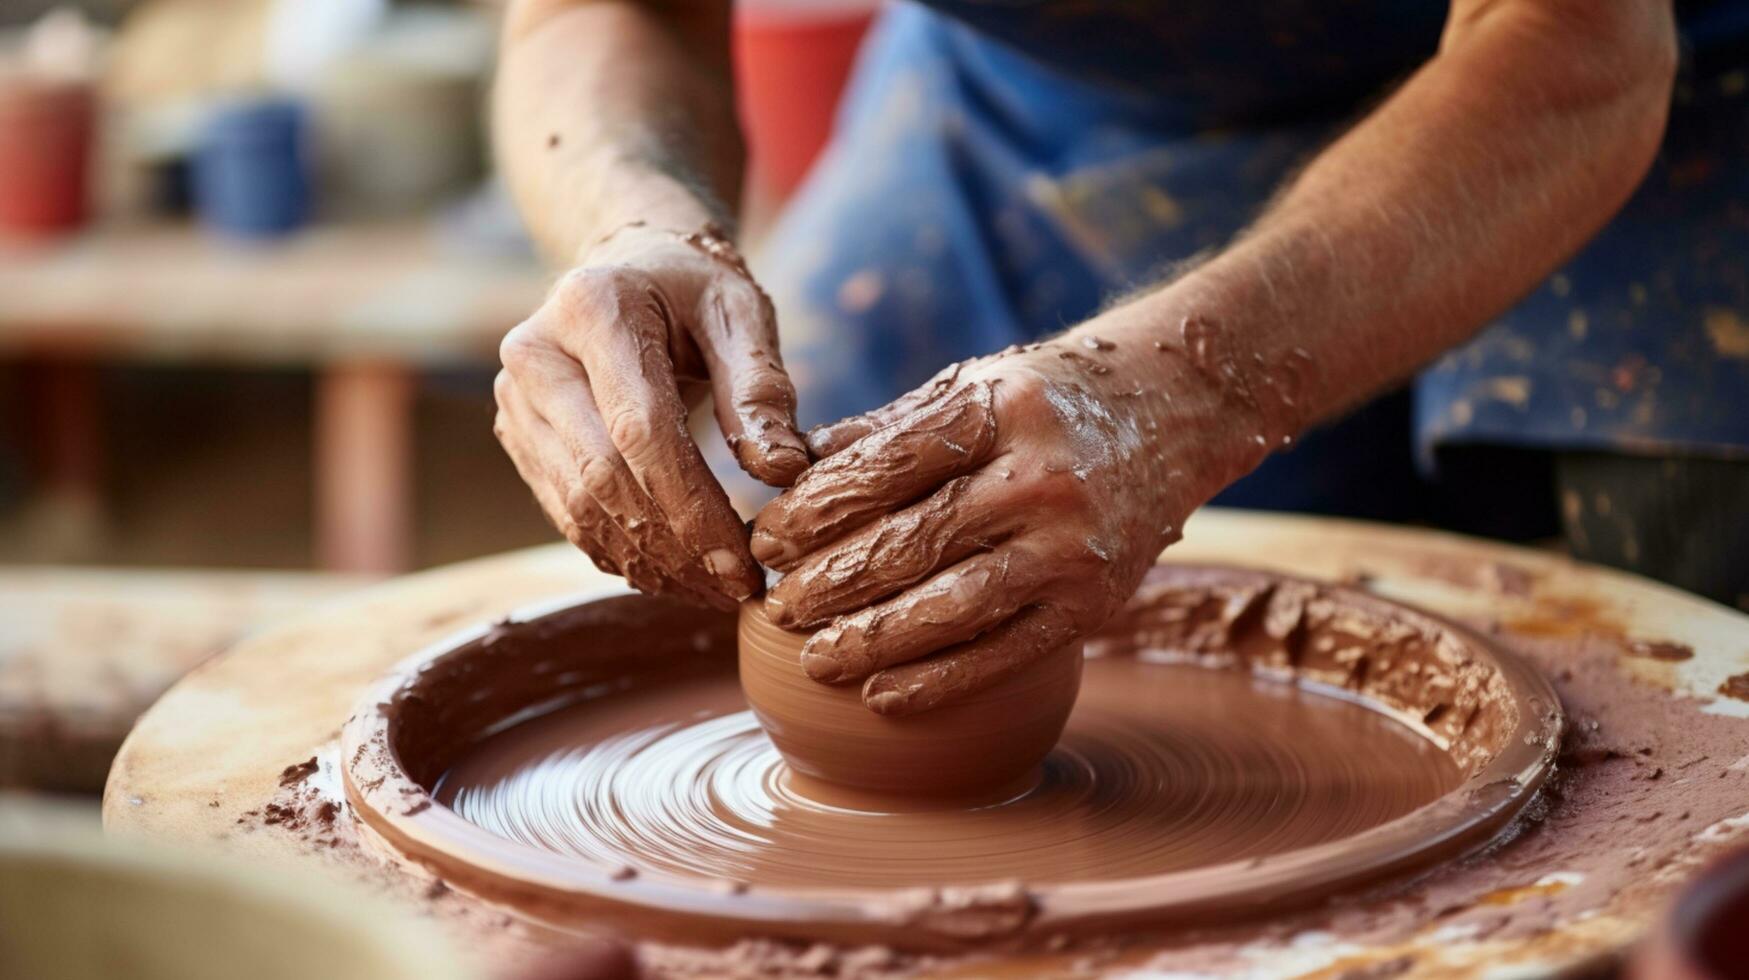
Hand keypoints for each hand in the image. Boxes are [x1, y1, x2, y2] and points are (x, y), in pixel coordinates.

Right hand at [495, 222, 808, 609]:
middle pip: (602, 476)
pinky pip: (566, 512)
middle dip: (674, 545)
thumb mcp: (740, 313)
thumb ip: (762, 388)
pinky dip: (622, 552)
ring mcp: (515, 400)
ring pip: (578, 507)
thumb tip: (783, 471)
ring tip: (712, 588)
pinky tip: (674, 571)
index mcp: (592, 308)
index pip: (640, 429)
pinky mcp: (518, 436)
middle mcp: (535, 354)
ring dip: (649, 561)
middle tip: (735, 587)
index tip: (743, 561)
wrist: (627, 269)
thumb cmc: (693, 290)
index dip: (692, 506)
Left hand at [750, 327, 1267, 714]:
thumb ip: (884, 430)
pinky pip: (1005, 654)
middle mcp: (1039, 479)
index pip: (882, 471)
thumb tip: (787, 472)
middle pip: (910, 544)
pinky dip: (938, 681)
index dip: (813, 512)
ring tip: (814, 659)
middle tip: (776, 605)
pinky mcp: (1095, 604)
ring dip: (871, 642)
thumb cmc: (1048, 397)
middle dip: (829, 583)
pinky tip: (882, 694)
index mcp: (996, 410)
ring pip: (951, 610)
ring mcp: (1073, 547)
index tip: (767, 540)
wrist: (1177, 408)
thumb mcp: (971, 385)